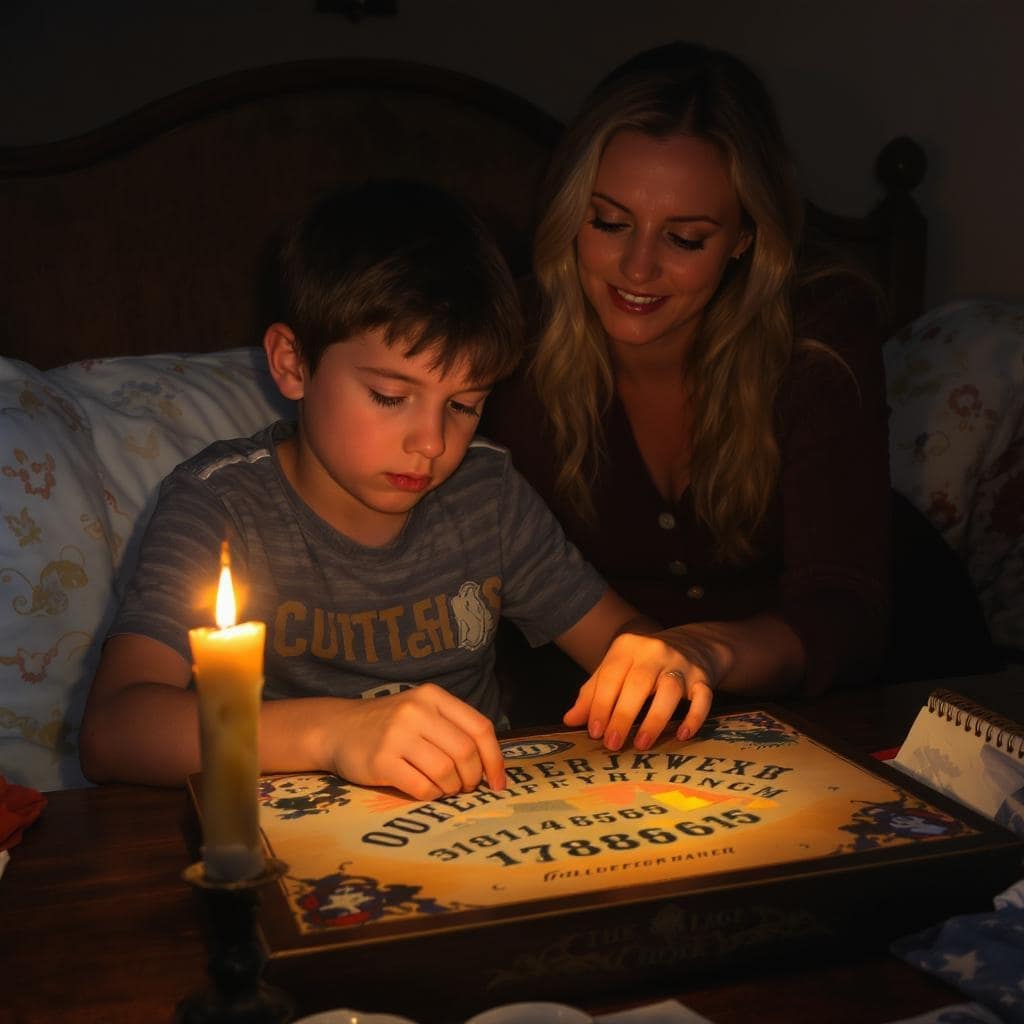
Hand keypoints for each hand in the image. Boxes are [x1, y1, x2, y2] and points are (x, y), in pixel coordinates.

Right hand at [320, 684, 505, 800]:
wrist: (338, 729)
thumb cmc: (390, 725)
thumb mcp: (423, 712)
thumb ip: (454, 729)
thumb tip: (492, 767)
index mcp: (433, 697)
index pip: (480, 728)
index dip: (495, 759)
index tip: (499, 783)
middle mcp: (417, 711)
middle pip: (465, 752)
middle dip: (473, 778)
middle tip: (467, 787)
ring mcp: (397, 735)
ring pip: (446, 772)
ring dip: (452, 788)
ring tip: (445, 788)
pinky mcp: (381, 761)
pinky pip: (422, 787)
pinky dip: (431, 795)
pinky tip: (426, 790)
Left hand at [563, 631, 718, 750]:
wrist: (691, 644)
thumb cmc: (643, 664)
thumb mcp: (616, 670)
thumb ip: (593, 693)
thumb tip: (570, 720)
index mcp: (627, 647)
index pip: (611, 675)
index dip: (601, 704)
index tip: (595, 732)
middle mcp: (654, 651)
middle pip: (638, 683)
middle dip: (623, 715)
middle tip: (612, 744)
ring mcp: (681, 663)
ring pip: (669, 690)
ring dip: (654, 719)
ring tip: (641, 744)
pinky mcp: (703, 677)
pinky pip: (703, 697)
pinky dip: (694, 717)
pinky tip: (682, 735)